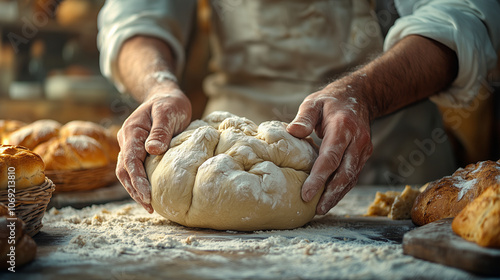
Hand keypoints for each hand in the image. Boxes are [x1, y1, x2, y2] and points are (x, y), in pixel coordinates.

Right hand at [116, 85, 191, 212]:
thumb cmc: (169, 103)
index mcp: (132, 131)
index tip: (147, 195)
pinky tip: (151, 194)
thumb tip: (153, 150)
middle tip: (149, 207)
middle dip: (135, 190)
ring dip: (136, 190)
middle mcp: (127, 140)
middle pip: (124, 171)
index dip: (137, 180)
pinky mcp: (138, 151)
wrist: (164, 96)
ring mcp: (131, 146)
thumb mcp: (167, 113)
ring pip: (127, 173)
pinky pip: (136, 169)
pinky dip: (141, 183)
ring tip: (150, 206)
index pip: (130, 160)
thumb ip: (160, 131)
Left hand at [287, 80, 372, 214]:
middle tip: (316, 209)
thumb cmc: (330, 102)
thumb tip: (292, 131)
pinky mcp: (364, 155)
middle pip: (345, 172)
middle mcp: (357, 141)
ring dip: (337, 195)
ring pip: (351, 177)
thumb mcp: (314, 102)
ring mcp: (363, 149)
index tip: (306, 193)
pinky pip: (353, 175)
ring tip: (321, 209)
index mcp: (343, 127)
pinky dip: (342, 189)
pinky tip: (330, 199)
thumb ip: (304, 117)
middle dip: (331, 193)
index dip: (319, 177)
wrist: (359, 97)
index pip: (331, 157)